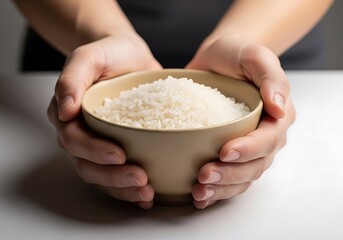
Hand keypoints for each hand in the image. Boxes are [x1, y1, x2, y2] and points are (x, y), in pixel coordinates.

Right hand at [48, 35, 161, 208]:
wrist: (129, 56)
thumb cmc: (108, 54)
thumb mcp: (89, 56)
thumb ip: (72, 78)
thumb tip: (64, 109)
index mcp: (69, 116)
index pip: (75, 141)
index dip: (94, 152)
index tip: (119, 154)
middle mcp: (81, 134)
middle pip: (89, 166)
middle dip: (113, 177)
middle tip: (141, 181)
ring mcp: (100, 144)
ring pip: (104, 176)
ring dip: (124, 189)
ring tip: (147, 193)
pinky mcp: (120, 147)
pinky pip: (120, 172)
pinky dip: (131, 187)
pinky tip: (149, 194)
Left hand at [187, 37, 295, 208]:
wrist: (217, 60)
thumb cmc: (237, 55)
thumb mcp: (254, 56)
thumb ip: (270, 76)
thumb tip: (278, 105)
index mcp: (278, 115)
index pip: (268, 139)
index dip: (248, 149)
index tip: (224, 151)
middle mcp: (265, 136)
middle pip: (255, 165)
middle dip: (230, 174)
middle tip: (204, 176)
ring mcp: (247, 147)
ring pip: (242, 177)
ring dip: (221, 188)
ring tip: (199, 191)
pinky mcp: (227, 152)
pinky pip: (228, 177)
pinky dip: (215, 190)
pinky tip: (198, 196)